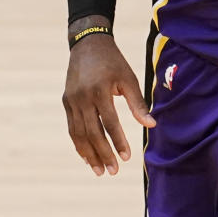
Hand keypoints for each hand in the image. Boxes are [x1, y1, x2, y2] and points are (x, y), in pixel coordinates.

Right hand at [62, 34, 155, 175]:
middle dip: (103, 154)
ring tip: (99, 171)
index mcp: (100, 90)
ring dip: (89, 154)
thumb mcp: (129, 78)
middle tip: (113, 172)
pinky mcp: (66, 101)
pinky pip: (72, 127)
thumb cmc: (113, 62)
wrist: (88, 44)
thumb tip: (151, 125)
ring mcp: (71, 100)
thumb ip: (138, 103)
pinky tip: (87, 156)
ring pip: (79, 133)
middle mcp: (82, 97)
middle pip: (92, 132)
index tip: (127, 157)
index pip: (110, 123)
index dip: (118, 141)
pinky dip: (79, 143)